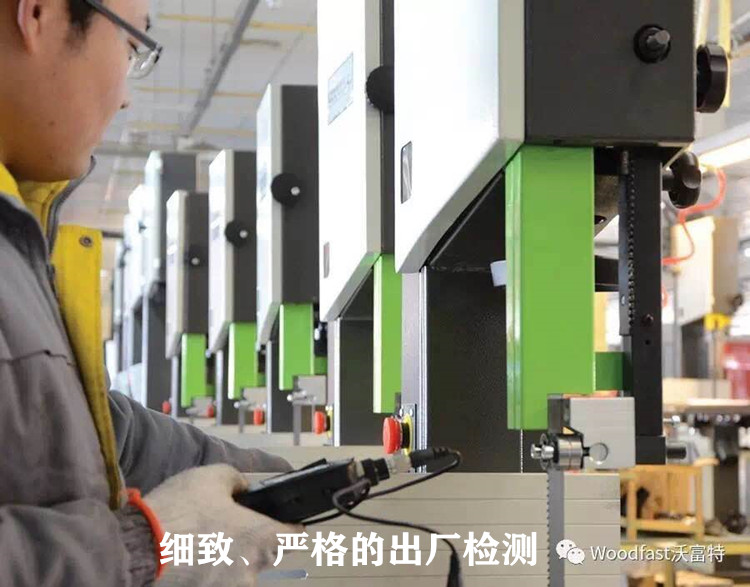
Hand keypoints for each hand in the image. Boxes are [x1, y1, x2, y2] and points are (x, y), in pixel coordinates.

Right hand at [145, 464, 297, 586]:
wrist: (135, 550)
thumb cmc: (178, 512)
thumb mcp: (212, 477)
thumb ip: (238, 480)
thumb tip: (244, 487)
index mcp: (261, 538)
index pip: (295, 536)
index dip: (291, 525)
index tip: (284, 520)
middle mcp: (252, 571)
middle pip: (266, 555)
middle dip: (254, 541)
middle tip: (229, 526)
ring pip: (240, 571)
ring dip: (228, 559)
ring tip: (202, 542)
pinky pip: (218, 582)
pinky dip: (209, 572)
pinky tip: (191, 558)